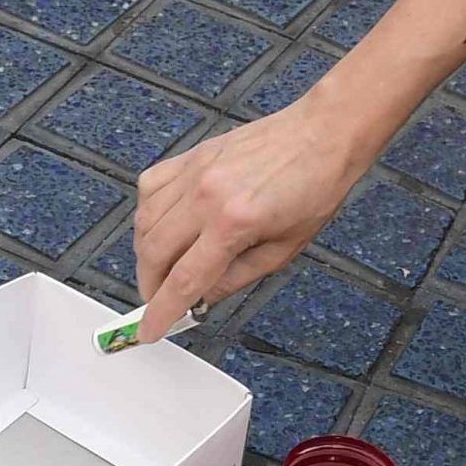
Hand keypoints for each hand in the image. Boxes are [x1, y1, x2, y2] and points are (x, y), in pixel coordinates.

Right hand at [131, 98, 375, 339]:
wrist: (321, 134)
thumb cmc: (314, 187)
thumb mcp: (284, 250)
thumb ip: (237, 278)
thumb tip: (203, 297)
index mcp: (234, 223)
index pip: (183, 280)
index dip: (161, 311)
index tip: (150, 330)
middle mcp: (206, 196)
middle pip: (153, 253)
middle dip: (150, 285)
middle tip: (160, 300)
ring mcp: (194, 173)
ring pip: (144, 222)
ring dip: (146, 253)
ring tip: (164, 267)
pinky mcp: (192, 156)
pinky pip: (149, 187)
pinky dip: (147, 213)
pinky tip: (162, 225)